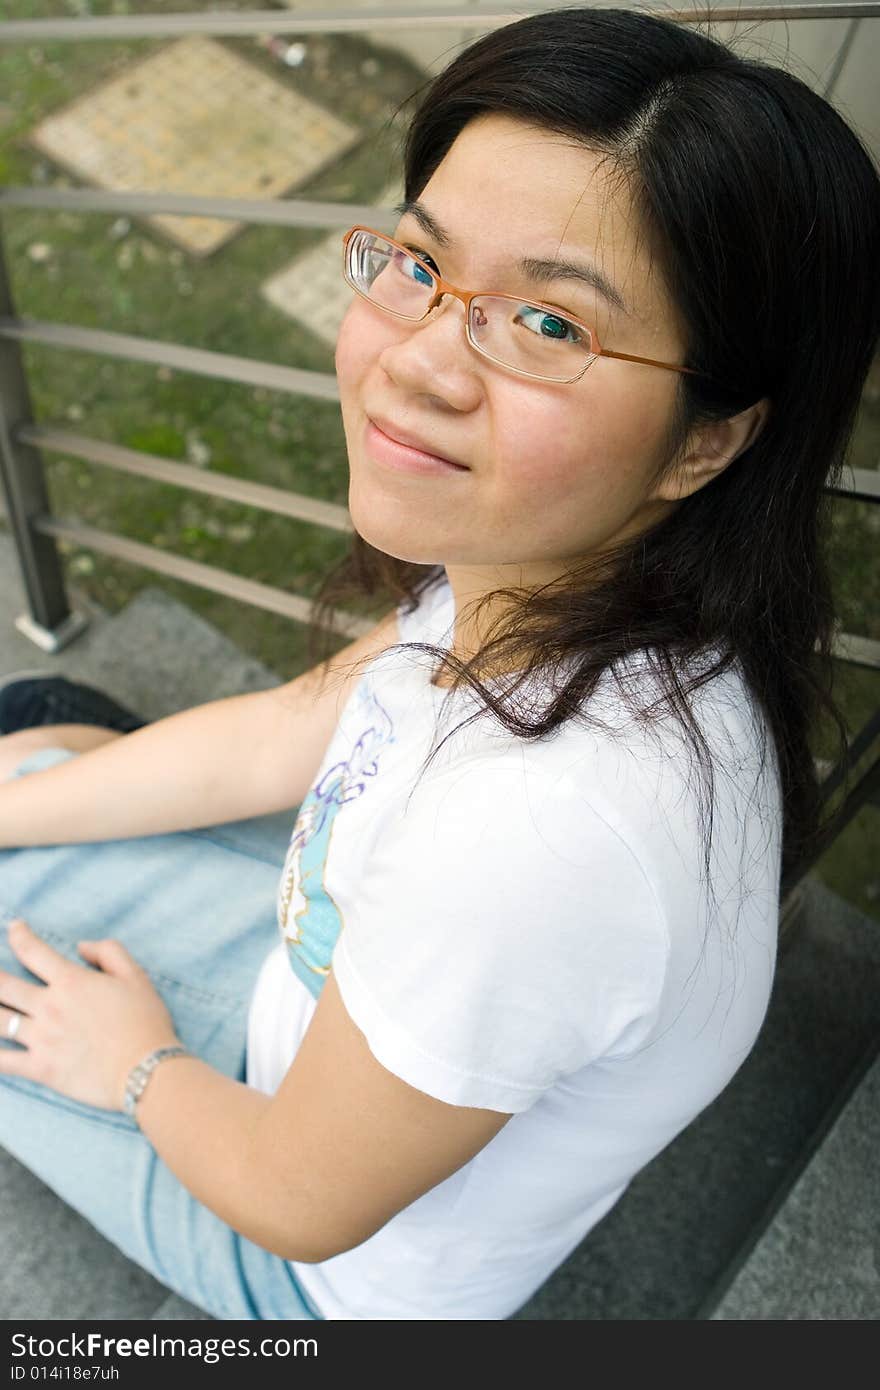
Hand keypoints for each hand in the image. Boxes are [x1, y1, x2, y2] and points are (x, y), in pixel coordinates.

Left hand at [0, 918, 179, 1111]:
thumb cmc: (145, 1022)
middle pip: (3, 985)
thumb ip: (109, 952)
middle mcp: (50, 1007)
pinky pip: (2, 1062)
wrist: (147, 1070)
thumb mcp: (136, 976)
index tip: (13, 927)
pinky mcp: (40, 1069)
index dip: (18, 935)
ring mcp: (41, 1039)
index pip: (33, 951)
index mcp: (71, 982)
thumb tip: (81, 947)